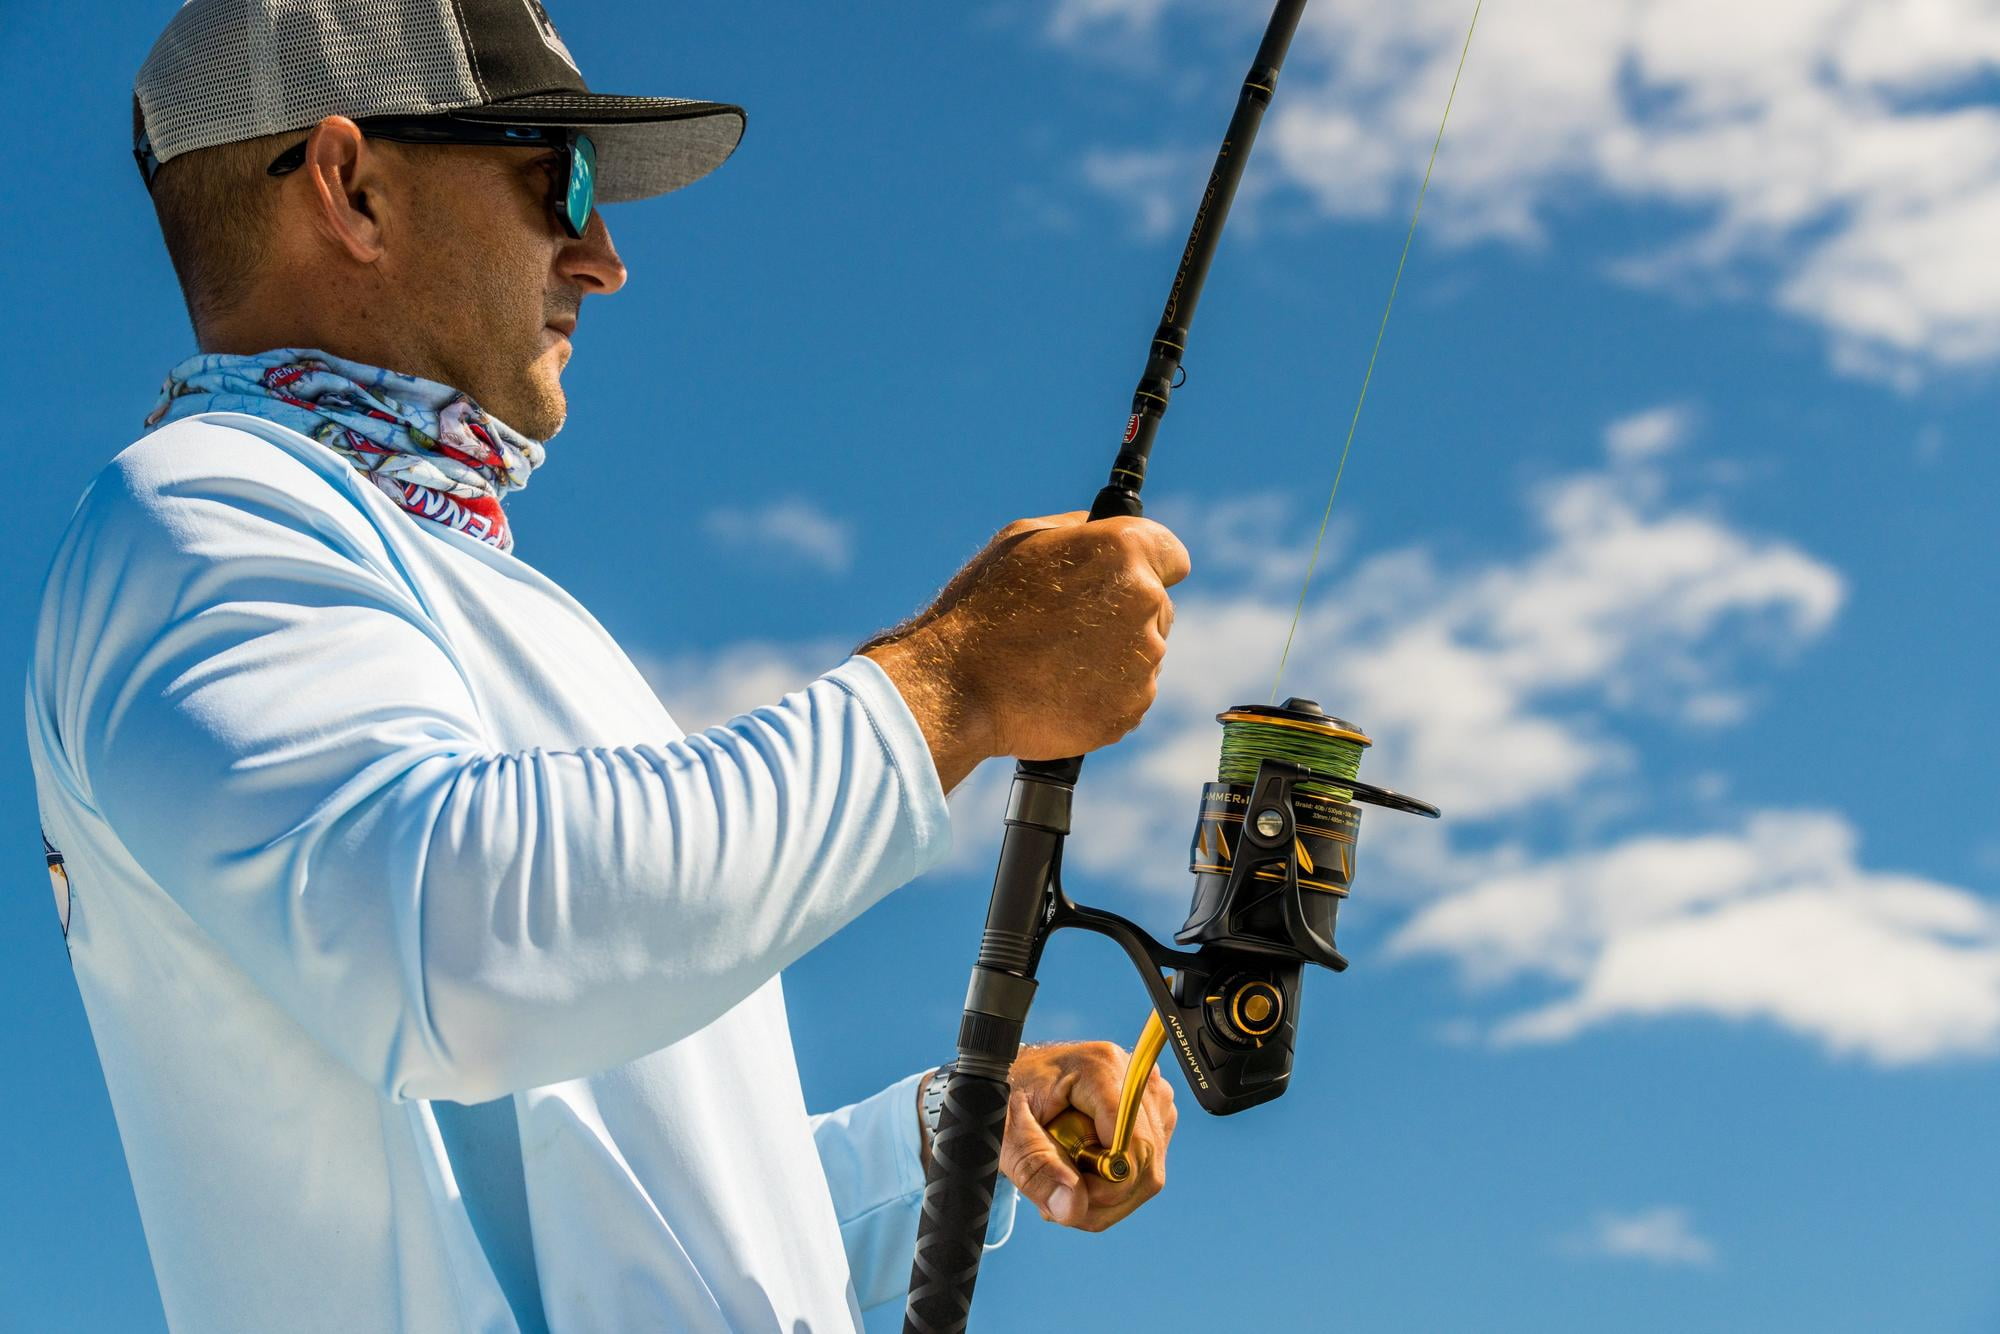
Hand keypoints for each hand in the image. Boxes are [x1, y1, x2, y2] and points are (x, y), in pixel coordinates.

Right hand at [862, 512, 1190, 788]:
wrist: (957, 687)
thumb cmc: (983, 608)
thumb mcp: (1022, 540)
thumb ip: (1079, 530)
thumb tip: (1102, 531)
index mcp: (1124, 550)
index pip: (1173, 555)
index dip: (1149, 565)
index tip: (1127, 578)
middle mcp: (1144, 601)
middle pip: (1159, 606)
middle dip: (1126, 613)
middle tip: (1071, 625)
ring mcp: (1142, 660)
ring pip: (1143, 653)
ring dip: (1114, 656)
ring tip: (1056, 660)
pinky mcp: (1131, 707)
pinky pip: (1129, 695)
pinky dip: (1104, 694)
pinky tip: (1060, 688)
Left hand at [999, 1040, 1176, 1231]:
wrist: (1015, 1079)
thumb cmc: (1007, 1096)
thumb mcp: (1006, 1131)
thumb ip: (1035, 1168)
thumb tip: (1074, 1208)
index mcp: (1100, 1068)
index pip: (1132, 1143)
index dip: (1107, 1185)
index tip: (1071, 1199)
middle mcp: (1133, 1075)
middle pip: (1145, 1162)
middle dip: (1104, 1197)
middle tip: (1059, 1203)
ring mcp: (1147, 1093)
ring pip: (1149, 1171)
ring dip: (1108, 1197)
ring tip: (1064, 1187)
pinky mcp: (1151, 1112)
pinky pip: (1147, 1166)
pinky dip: (1114, 1187)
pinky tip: (1080, 1177)